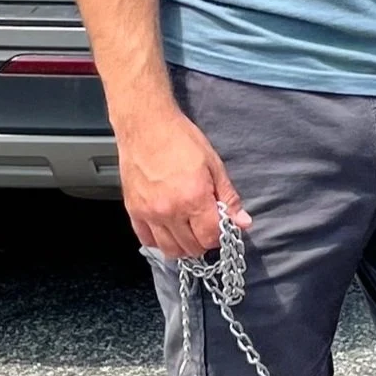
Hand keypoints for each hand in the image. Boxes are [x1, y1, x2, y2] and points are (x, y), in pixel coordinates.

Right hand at [116, 106, 251, 257]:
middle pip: (191, 247)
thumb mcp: (214, 165)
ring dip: (183, 246)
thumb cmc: (180, 139)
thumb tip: (242, 221)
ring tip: (189, 231)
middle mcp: (169, 211)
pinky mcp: (133, 210)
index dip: (220, 236)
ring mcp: (148, 213)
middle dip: (204, 242)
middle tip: (206, 227)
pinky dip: (160, 241)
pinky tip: (169, 230)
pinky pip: (147, 239)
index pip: (210, 237)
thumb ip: (228, 197)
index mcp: (193, 198)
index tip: (222, 227)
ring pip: (169, 250)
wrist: (145, 126)